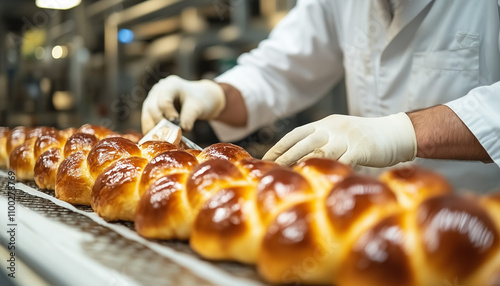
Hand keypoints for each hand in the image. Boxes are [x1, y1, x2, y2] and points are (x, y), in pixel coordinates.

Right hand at [141, 75, 224, 132]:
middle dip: (160, 124)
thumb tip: (182, 129)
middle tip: (169, 136)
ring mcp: (152, 100)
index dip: (168, 113)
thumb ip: (190, 117)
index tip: (176, 123)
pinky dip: (153, 131)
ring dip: (153, 130)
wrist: (199, 99)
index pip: (164, 100)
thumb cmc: (199, 100)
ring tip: (163, 140)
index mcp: (170, 85)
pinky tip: (160, 139)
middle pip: (152, 108)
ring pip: (146, 116)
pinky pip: (147, 122)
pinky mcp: (150, 110)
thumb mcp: (198, 106)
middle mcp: (157, 90)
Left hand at [262, 113, 416, 166]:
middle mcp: (332, 128)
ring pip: (318, 152)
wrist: (396, 132)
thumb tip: (296, 159)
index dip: (278, 147)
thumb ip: (320, 141)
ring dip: (301, 166)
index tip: (264, 160)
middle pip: (302, 144)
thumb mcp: (339, 132)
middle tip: (269, 173)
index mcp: (324, 123)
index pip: (294, 134)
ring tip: (288, 179)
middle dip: (284, 158)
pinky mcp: (361, 147)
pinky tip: (319, 183)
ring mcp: (346, 137)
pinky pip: (342, 162)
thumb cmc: (365, 138)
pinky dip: (330, 172)